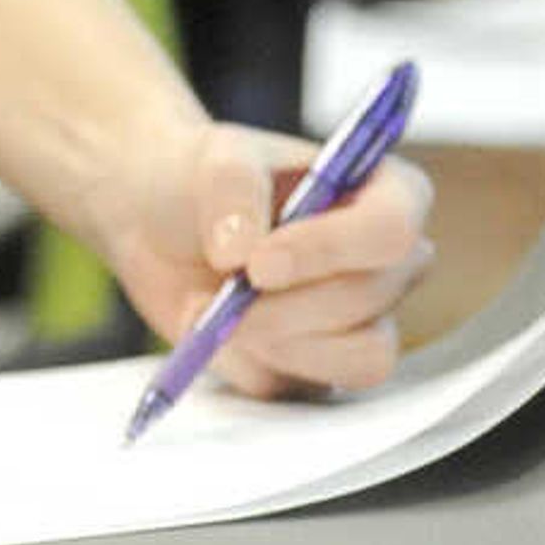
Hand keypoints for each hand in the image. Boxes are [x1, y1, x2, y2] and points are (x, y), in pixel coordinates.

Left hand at [72, 116, 434, 399]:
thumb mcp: (214, 157)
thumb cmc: (202, 178)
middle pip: (366, 299)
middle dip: (283, 304)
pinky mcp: (316, 365)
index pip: (390, 232)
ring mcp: (361, 320)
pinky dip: (243, 364)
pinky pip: (298, 387)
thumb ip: (233, 188)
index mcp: (389, 195)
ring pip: (356, 359)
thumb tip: (240, 255)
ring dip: (272, 339)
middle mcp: (388, 263)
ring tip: (208, 309)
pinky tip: (209, 329)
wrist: (155, 221)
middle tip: (220, 292)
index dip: (329, 251)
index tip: (259, 263)